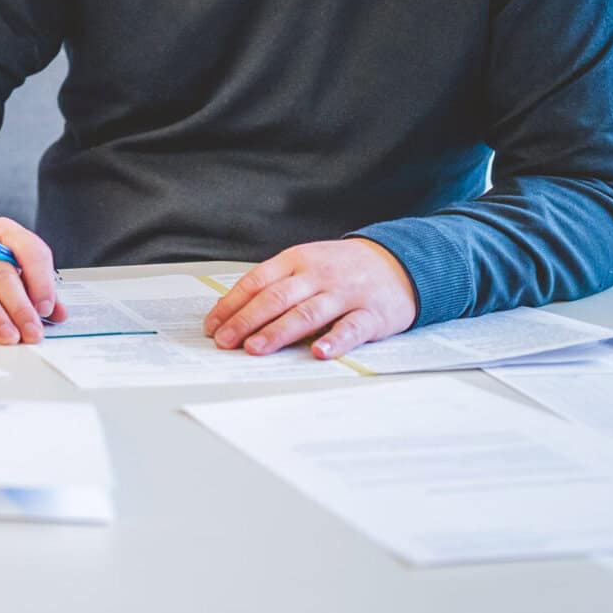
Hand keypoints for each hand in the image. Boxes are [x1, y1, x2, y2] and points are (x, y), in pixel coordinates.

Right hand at [0, 218, 65, 342]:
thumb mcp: (6, 260)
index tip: (47, 308)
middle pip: (2, 274)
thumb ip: (33, 286)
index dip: (41, 281)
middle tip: (31, 332)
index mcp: (3, 232)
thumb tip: (57, 313)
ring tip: (9, 336)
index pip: (29, 250)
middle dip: (20, 308)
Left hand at [202, 238, 417, 359]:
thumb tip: (236, 313)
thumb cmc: (342, 268)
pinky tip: (318, 353)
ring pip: (307, 313)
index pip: (256, 282)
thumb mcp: (307, 263)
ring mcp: (345, 293)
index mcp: (296, 260)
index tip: (212, 326)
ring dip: (278, 332)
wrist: (400, 261)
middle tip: (225, 342)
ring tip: (255, 349)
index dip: (231, 305)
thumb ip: (278, 283)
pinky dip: (334, 341)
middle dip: (245, 321)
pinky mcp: (372, 313)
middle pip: (275, 298)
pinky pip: (351, 328)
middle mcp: (317, 275)